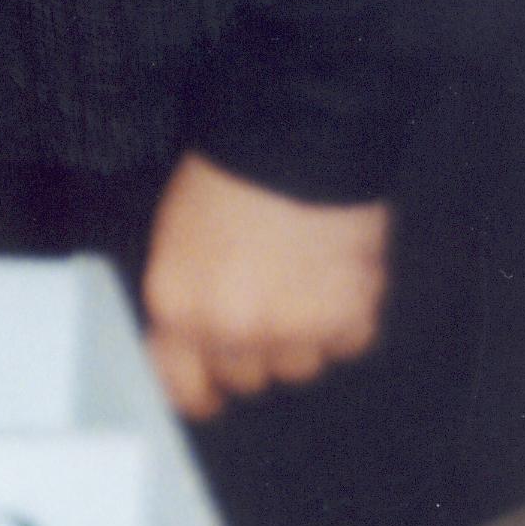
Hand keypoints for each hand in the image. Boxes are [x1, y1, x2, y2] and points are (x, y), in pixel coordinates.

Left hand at [141, 152, 390, 420]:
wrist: (296, 134)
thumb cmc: (231, 172)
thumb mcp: (177, 239)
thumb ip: (185, 301)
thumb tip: (191, 343)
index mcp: (178, 306)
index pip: (183, 386)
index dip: (199, 390)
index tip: (208, 391)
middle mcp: (231, 329)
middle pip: (247, 378)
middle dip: (255, 349)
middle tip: (266, 304)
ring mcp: (292, 329)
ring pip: (300, 366)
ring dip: (303, 335)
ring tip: (301, 279)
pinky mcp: (347, 318)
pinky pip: (348, 342)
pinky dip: (347, 316)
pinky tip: (334, 273)